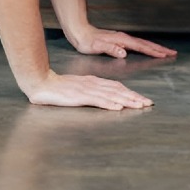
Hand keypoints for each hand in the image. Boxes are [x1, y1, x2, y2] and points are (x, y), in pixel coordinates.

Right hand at [26, 70, 153, 109]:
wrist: (41, 82)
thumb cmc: (59, 88)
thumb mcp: (80, 87)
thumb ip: (93, 91)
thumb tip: (108, 98)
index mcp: (94, 82)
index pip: (117, 87)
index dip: (131, 93)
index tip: (143, 99)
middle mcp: (93, 84)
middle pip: (118, 91)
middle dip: (134, 97)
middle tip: (148, 103)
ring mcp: (87, 90)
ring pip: (111, 96)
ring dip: (126, 101)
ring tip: (139, 106)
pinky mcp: (79, 97)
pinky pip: (97, 101)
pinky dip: (109, 104)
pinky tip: (117, 108)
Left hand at [68, 26, 177, 58]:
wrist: (80, 32)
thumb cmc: (87, 41)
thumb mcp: (97, 47)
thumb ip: (111, 49)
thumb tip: (124, 52)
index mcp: (122, 40)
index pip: (142, 47)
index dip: (154, 51)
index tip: (165, 55)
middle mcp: (125, 38)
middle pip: (147, 44)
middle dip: (160, 49)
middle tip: (173, 53)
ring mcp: (123, 39)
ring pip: (143, 44)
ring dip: (155, 48)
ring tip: (165, 51)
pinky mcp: (121, 41)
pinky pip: (138, 45)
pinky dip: (147, 47)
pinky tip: (148, 50)